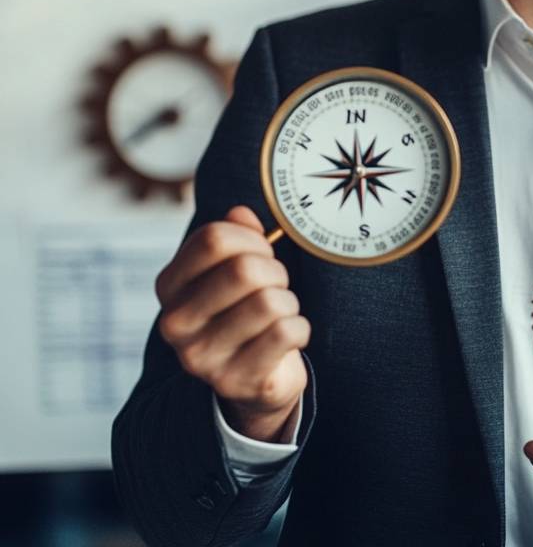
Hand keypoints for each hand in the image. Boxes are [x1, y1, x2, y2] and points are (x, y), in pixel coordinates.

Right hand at [155, 205, 309, 442]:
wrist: (250, 378)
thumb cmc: (243, 309)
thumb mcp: (232, 267)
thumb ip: (235, 235)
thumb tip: (240, 213)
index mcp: (170, 285)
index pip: (214, 239)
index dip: (252, 238)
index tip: (261, 251)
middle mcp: (176, 322)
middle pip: (244, 270)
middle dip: (275, 271)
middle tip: (275, 285)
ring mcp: (202, 357)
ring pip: (269, 302)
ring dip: (288, 302)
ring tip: (279, 312)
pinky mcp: (235, 381)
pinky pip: (287, 332)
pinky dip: (300, 328)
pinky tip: (287, 337)